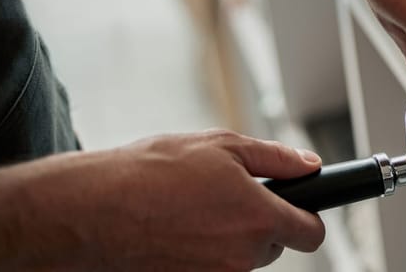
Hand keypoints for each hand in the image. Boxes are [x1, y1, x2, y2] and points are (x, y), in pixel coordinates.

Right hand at [16, 130, 324, 270]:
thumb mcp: (221, 146)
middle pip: (273, 247)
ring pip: (241, 260)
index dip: (307, 217)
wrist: (93, 211)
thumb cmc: (151, 174)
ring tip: (192, 212)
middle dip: (258, 225)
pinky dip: (202, 255)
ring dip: (228, 240)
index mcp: (259, 217)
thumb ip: (276, 158)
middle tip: (223, 200)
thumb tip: (309, 165)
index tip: (297, 209)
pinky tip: (178, 232)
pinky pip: (213, 270)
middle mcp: (243, 256)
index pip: (311, 233)